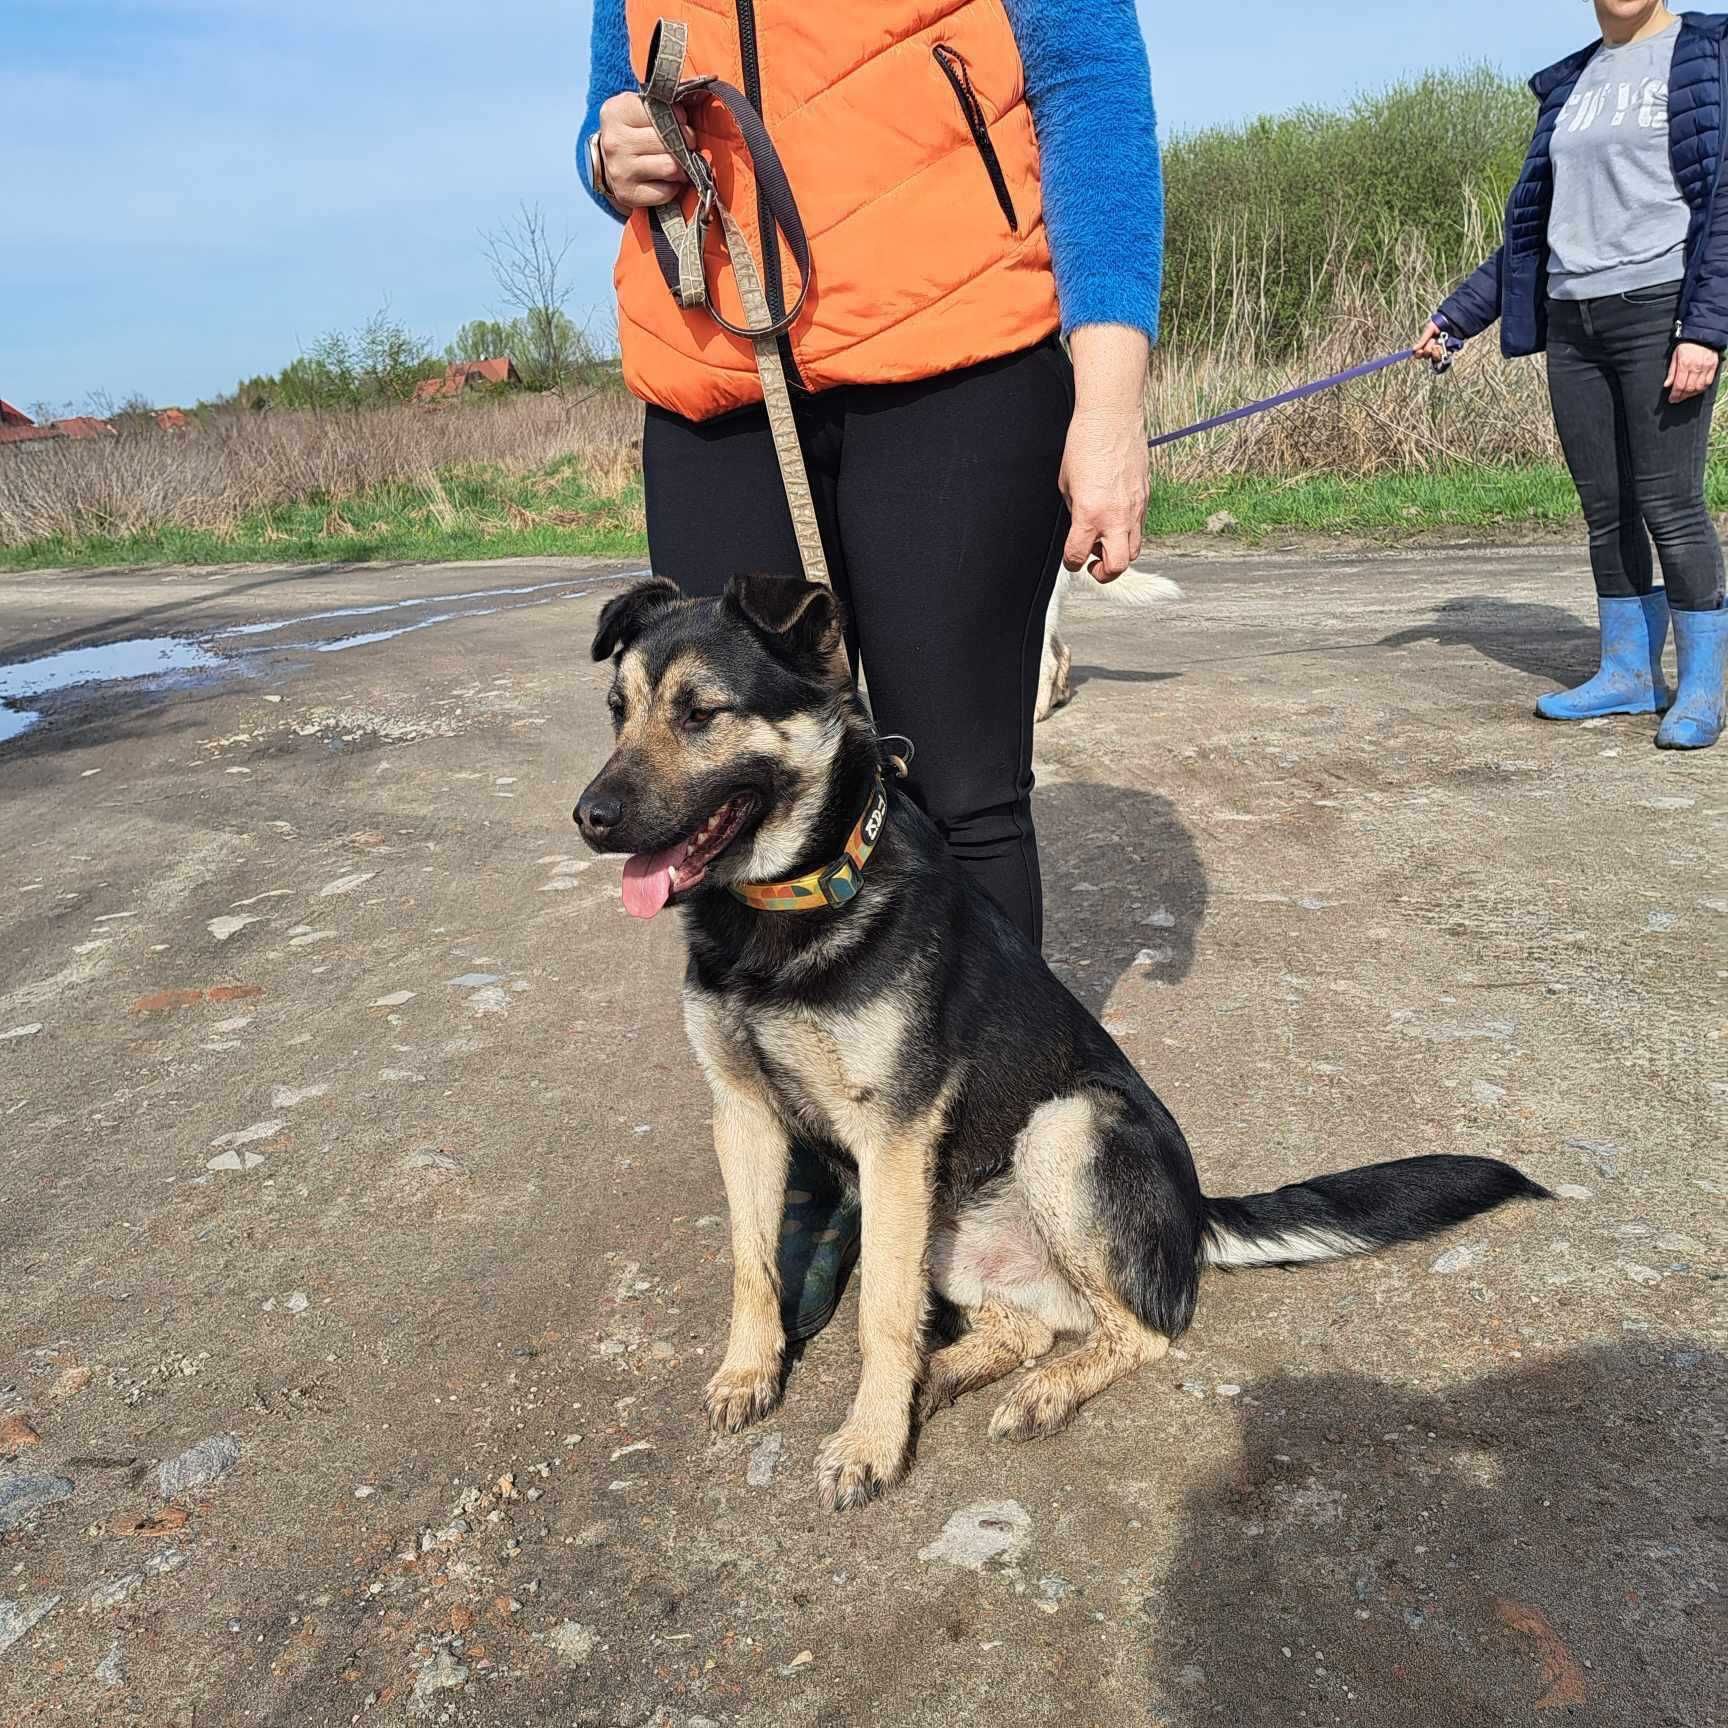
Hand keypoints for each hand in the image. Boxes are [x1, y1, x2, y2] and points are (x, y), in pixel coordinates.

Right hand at [597, 92, 694, 208]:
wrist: (607, 163)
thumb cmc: (632, 131)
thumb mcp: (640, 107)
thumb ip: (664, 100)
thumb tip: (702, 85)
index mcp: (616, 112)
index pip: (661, 111)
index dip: (679, 116)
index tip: (680, 120)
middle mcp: (615, 141)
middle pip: (669, 141)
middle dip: (685, 142)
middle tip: (685, 143)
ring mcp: (619, 170)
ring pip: (671, 167)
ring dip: (681, 166)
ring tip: (677, 162)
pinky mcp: (628, 194)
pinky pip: (666, 192)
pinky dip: (672, 187)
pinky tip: (665, 180)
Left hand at [1063, 326, 1150, 580]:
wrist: (1112, 418)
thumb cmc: (1085, 444)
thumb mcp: (1067, 484)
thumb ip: (1075, 512)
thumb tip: (1080, 528)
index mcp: (1090, 513)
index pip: (1079, 555)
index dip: (1071, 562)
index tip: (1070, 558)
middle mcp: (1115, 516)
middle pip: (1117, 566)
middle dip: (1103, 574)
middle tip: (1093, 565)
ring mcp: (1134, 508)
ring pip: (1133, 550)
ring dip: (1118, 554)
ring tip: (1105, 542)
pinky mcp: (1145, 498)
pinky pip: (1139, 527)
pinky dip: (1126, 532)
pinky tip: (1115, 520)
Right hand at [1412, 320, 1449, 364]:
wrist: (1451, 321)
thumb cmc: (1439, 324)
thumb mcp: (1429, 330)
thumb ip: (1422, 340)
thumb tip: (1413, 349)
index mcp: (1425, 344)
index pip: (1419, 354)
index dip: (1419, 354)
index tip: (1420, 351)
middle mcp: (1432, 349)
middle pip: (1426, 356)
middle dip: (1428, 349)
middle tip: (1433, 340)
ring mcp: (1440, 351)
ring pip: (1434, 358)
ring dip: (1435, 352)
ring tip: (1439, 344)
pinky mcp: (1448, 352)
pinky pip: (1443, 358)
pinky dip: (1442, 354)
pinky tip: (1442, 347)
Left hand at [1666, 340, 1719, 402]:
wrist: (1702, 335)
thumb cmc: (1686, 345)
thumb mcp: (1675, 356)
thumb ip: (1671, 372)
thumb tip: (1667, 385)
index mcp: (1684, 364)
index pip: (1679, 385)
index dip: (1675, 395)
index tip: (1672, 399)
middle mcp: (1696, 367)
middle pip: (1689, 388)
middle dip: (1682, 396)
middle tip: (1677, 399)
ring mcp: (1706, 367)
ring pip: (1699, 387)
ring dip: (1691, 394)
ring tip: (1685, 395)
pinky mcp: (1714, 366)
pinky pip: (1708, 382)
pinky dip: (1702, 389)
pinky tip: (1696, 390)